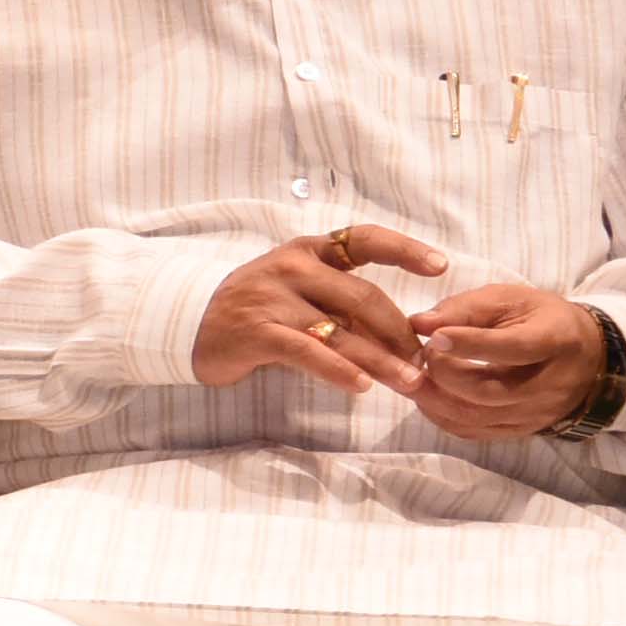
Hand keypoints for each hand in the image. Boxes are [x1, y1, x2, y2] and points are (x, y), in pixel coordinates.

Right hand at [191, 225, 439, 401]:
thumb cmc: (252, 309)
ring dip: (380, 360)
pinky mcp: (255, 331)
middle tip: (425, 362)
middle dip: (400, 333)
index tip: (441, 265)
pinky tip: (361, 386)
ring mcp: (271, 298)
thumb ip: (338, 301)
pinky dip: (338, 370)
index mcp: (306, 250)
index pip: (364, 239)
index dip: (404, 249)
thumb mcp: (295, 289)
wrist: (184, 324)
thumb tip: (402, 332)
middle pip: (363, 298)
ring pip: (341, 331)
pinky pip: (308, 352)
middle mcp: (290, 267)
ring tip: (409, 383)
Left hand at [407, 278, 614, 444]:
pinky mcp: (520, 431)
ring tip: (413, 375)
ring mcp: (535, 414)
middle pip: (487, 391)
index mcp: (555, 341)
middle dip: (443, 373)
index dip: (469, 345)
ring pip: (475, 417)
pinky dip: (440, 415)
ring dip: (433, 398)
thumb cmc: (540, 320)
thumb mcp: (510, 300)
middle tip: (421, 353)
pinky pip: (472, 431)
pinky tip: (426, 394)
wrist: (584, 357)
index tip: (433, 336)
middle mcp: (549, 385)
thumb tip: (419, 323)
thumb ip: (466, 309)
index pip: (511, 349)